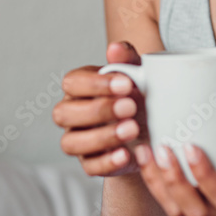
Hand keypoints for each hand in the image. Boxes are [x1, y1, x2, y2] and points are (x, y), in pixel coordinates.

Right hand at [52, 40, 148, 176]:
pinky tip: (127, 154)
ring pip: (71, 142)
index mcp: (79, 88)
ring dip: (102, 137)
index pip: (72, 83)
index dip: (96, 84)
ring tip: (133, 129)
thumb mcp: (137, 75)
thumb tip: (115, 48)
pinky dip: (108, 162)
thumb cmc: (138, 94)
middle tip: (131, 107)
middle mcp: (70, 114)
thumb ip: (127, 60)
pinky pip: (89, 167)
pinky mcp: (90, 163)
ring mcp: (77, 141)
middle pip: (64, 113)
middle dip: (99, 110)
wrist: (151, 128)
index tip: (127, 84)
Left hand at [134, 104, 215, 215]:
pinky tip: (146, 155)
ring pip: (183, 211)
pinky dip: (159, 182)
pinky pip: (178, 200)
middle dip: (175, 184)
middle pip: (199, 211)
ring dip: (160, 186)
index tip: (191, 145)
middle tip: (162, 148)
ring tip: (146, 151)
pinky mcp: (210, 195)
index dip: (204, 178)